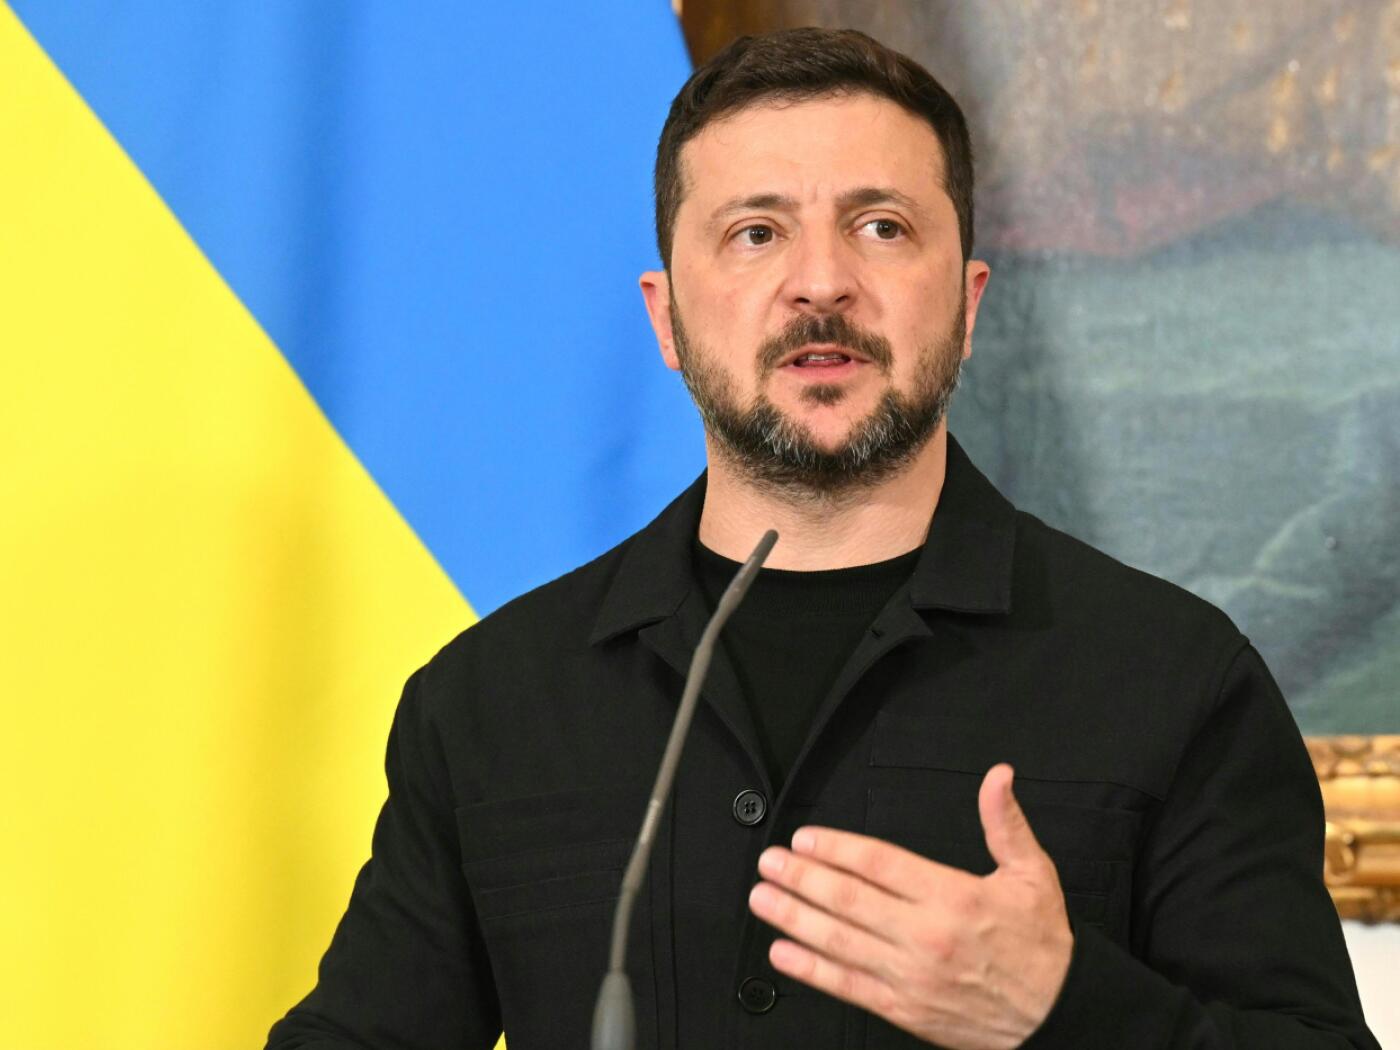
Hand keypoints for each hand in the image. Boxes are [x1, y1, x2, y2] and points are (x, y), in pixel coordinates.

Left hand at [747, 764, 1072, 1049]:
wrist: (1057, 1017)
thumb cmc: (1042, 946)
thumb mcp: (1033, 875)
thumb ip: (1006, 823)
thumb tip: (998, 777)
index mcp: (954, 898)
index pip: (880, 865)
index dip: (837, 849)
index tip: (806, 839)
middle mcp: (926, 936)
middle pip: (849, 900)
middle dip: (802, 878)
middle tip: (769, 862)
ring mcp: (910, 976)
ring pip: (840, 942)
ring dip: (794, 918)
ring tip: (763, 898)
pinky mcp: (904, 1009)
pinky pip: (848, 986)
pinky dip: (811, 969)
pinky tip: (783, 952)